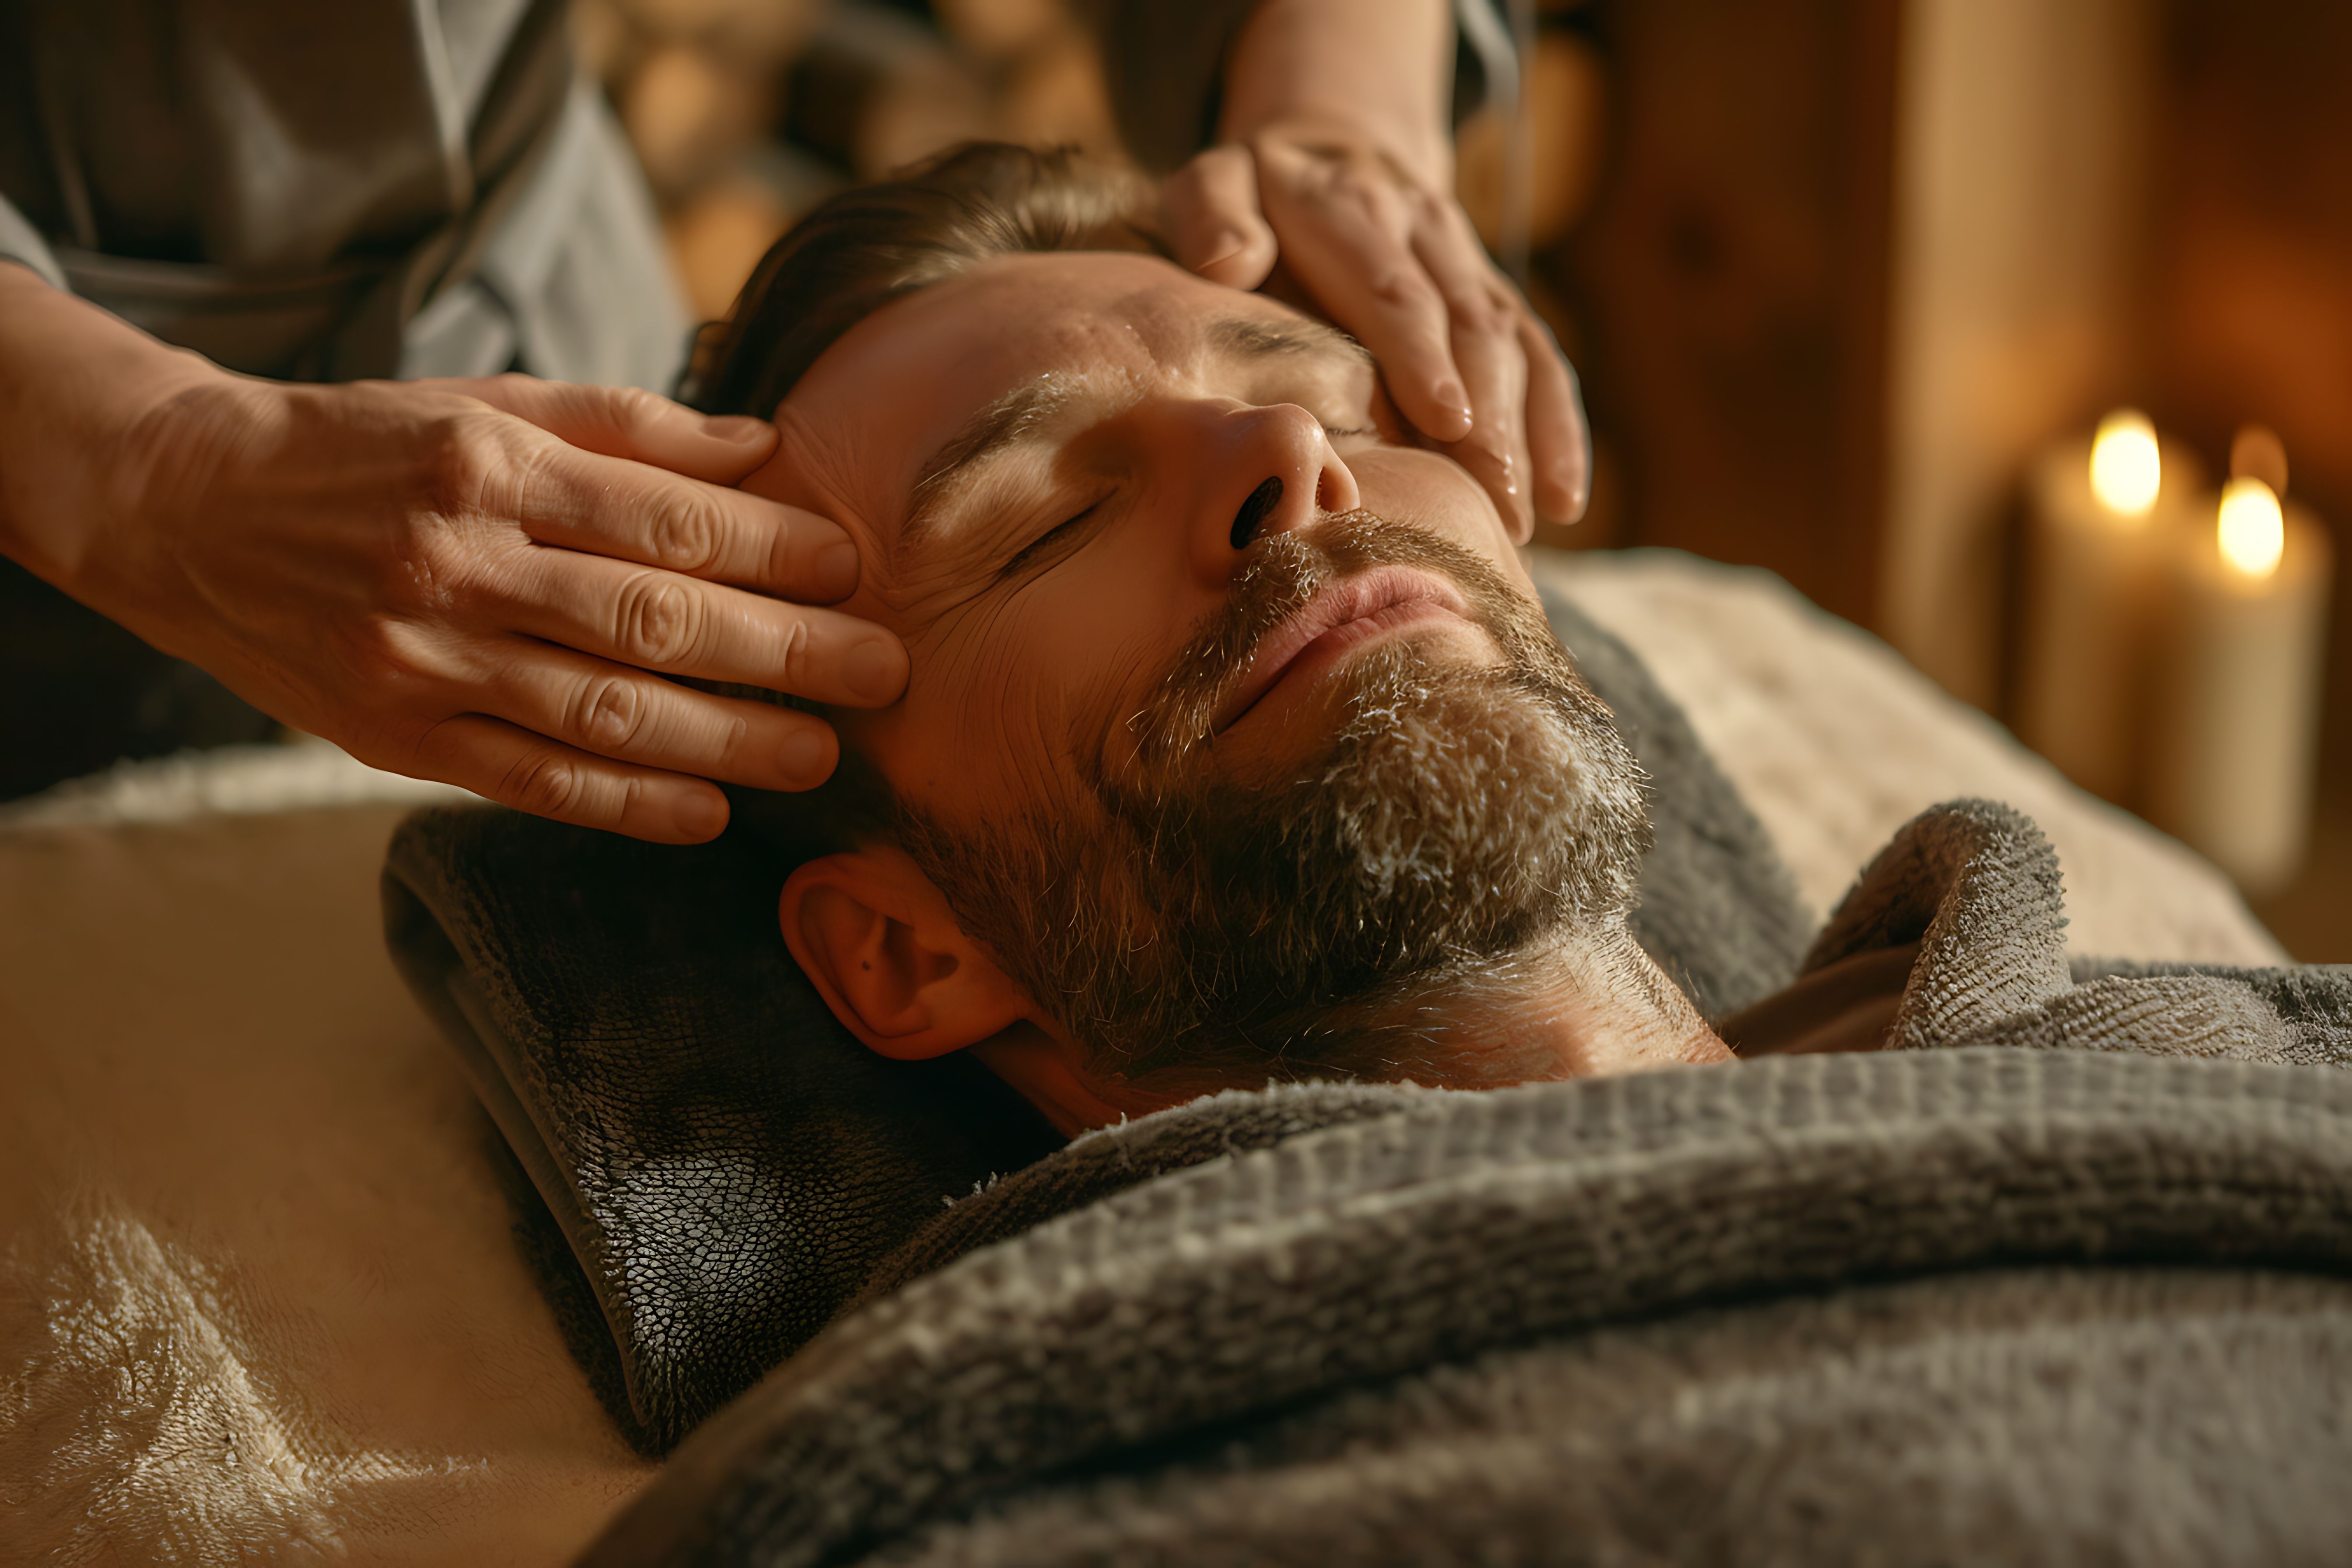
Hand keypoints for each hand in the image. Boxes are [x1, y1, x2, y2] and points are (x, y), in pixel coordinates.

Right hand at [0, 271, 909, 844]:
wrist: (187, 510)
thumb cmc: (363, 448)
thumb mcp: (483, 406)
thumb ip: (624, 427)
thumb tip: (762, 450)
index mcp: (484, 468)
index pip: (663, 518)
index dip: (772, 549)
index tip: (854, 569)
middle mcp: (455, 566)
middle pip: (653, 620)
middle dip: (784, 651)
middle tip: (881, 673)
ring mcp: (422, 662)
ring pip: (605, 714)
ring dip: (729, 741)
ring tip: (821, 755)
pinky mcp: (396, 738)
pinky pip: (535, 782)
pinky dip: (629, 803)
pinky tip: (709, 812)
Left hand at [1163, 129, 1588, 541]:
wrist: (1330, 151)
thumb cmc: (1256, 195)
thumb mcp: (1214, 182)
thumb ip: (1211, 213)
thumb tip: (1230, 261)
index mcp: (1354, 210)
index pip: (1395, 290)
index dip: (1424, 355)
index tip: (1448, 421)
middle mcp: (1426, 232)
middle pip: (1471, 328)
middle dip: (1490, 421)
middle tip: (1494, 504)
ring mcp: (1471, 265)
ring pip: (1516, 349)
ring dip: (1525, 437)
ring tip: (1520, 520)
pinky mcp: (1497, 297)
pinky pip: (1542, 359)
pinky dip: (1558, 428)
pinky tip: (1564, 498)